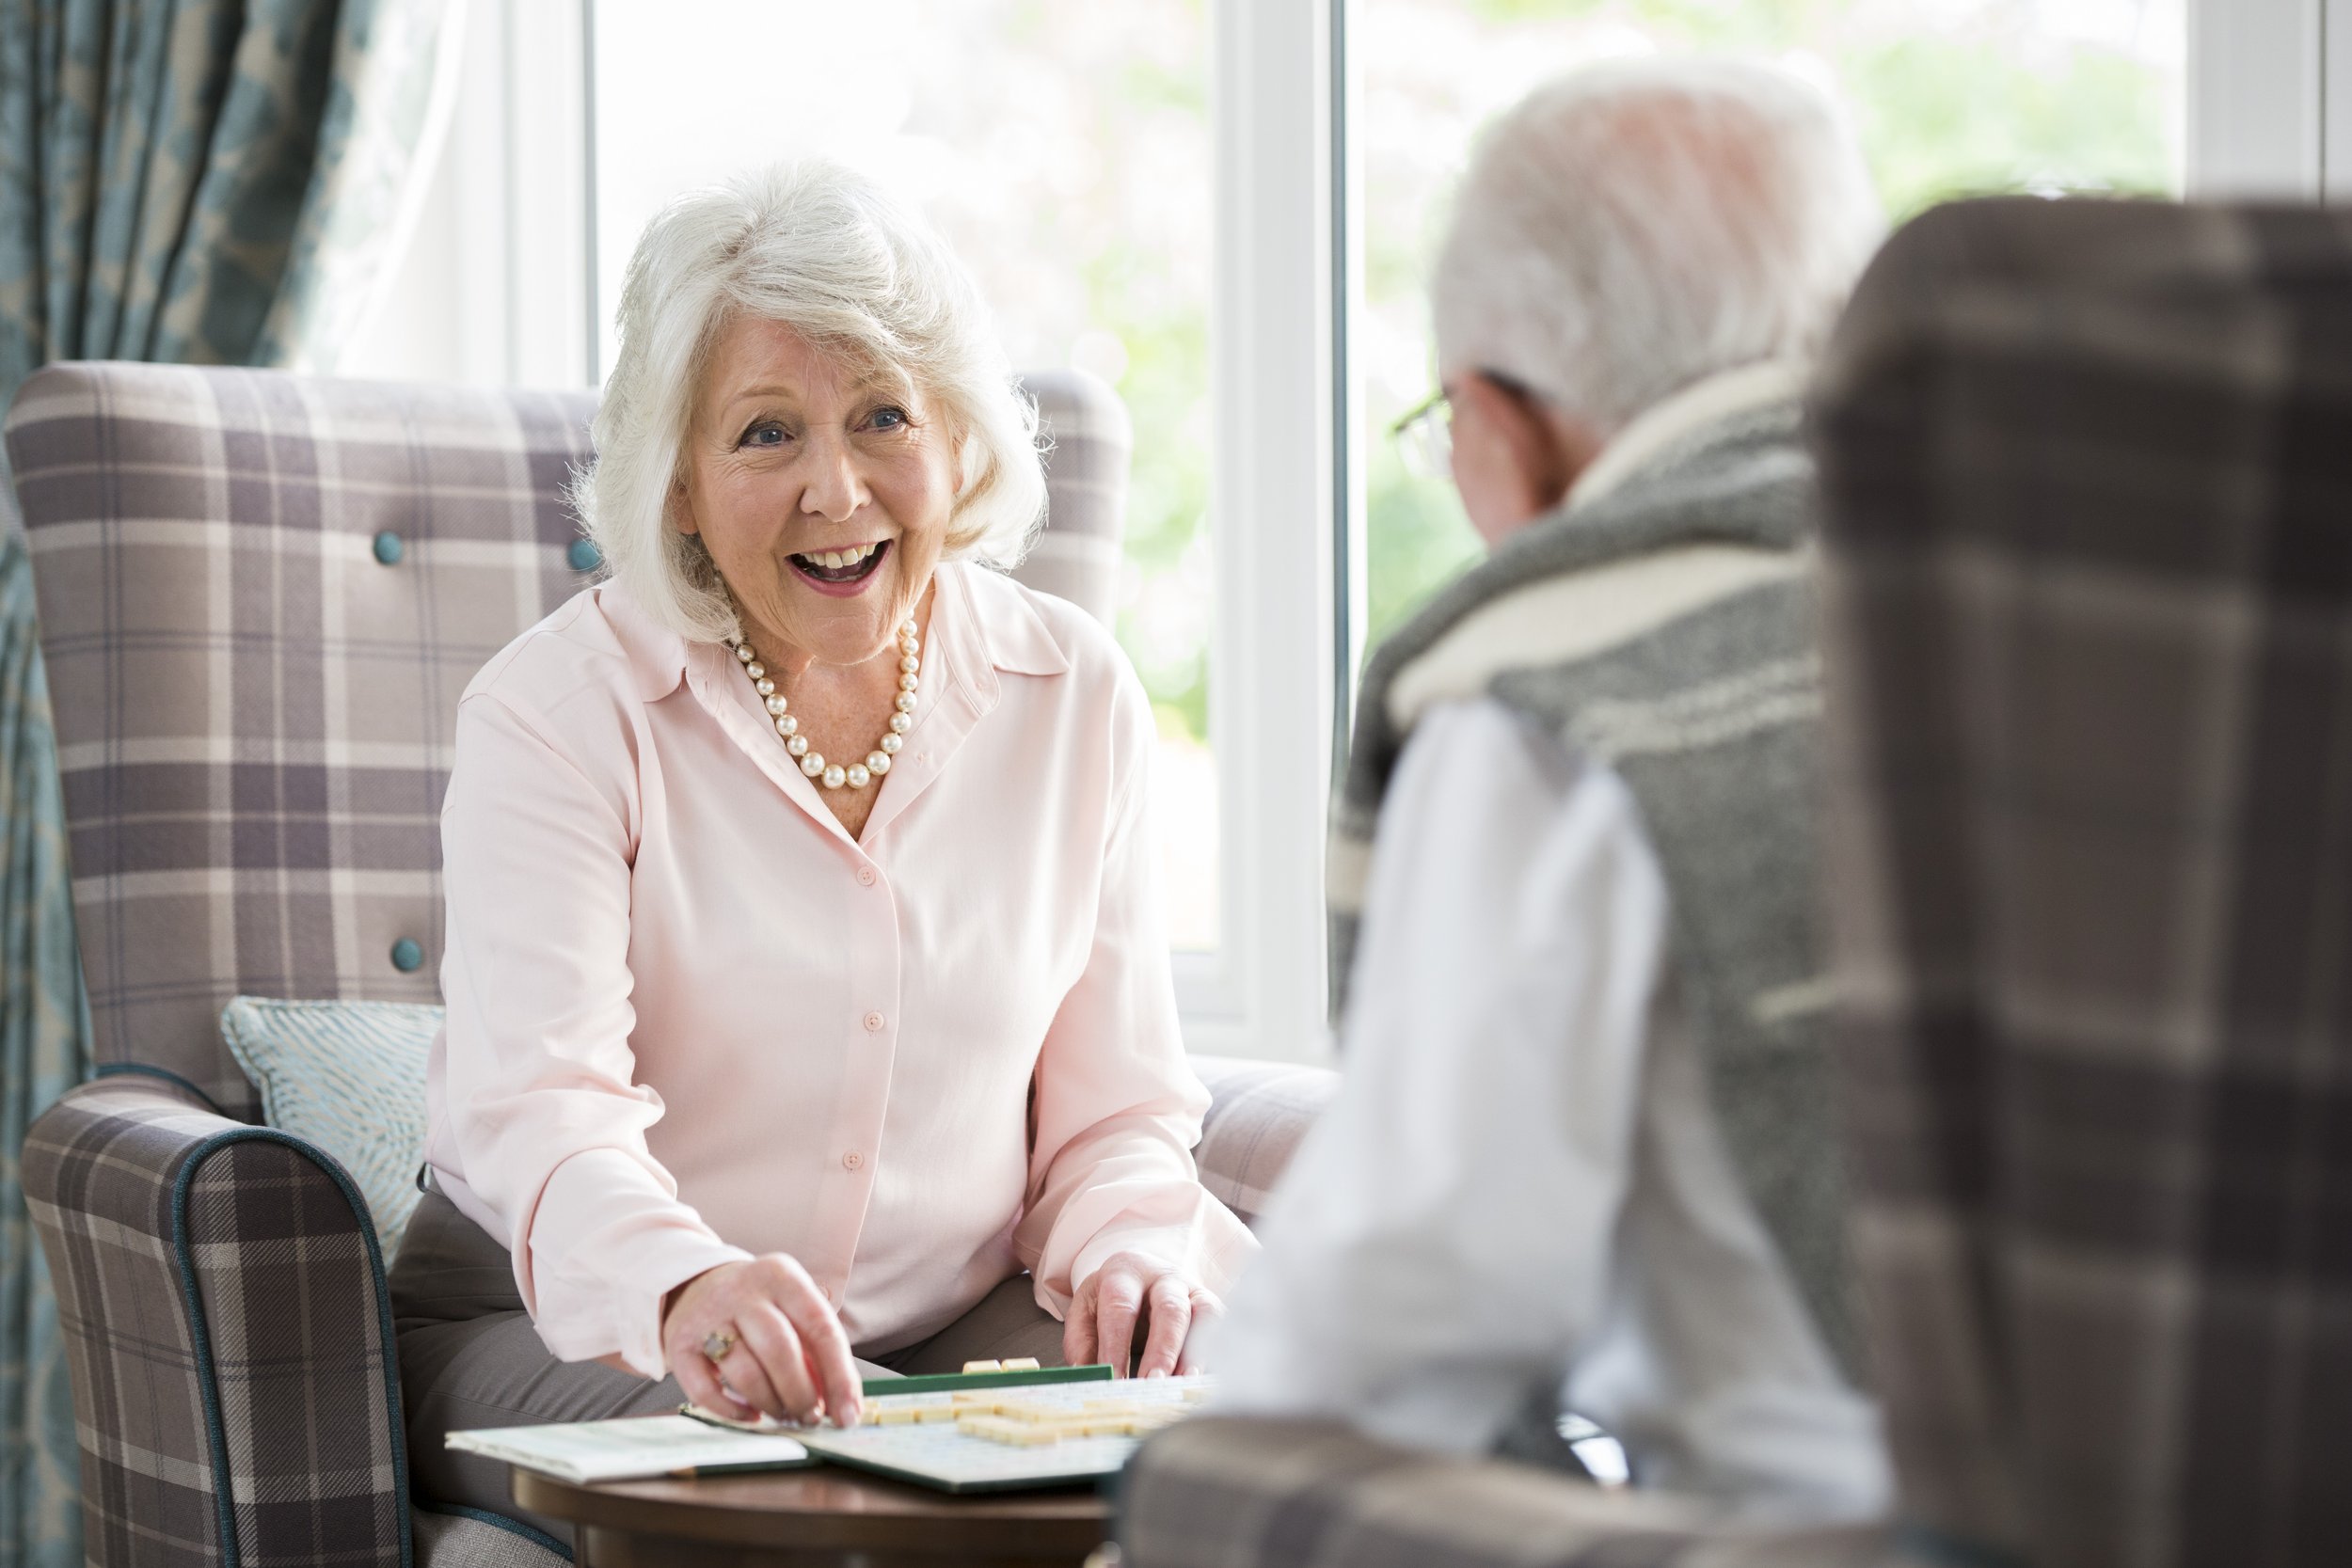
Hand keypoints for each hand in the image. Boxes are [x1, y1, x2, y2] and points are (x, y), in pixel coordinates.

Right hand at [662, 1255, 862, 1426]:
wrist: (694, 1286)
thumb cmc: (756, 1305)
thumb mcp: (790, 1307)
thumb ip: (815, 1348)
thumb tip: (838, 1402)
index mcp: (781, 1276)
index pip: (820, 1327)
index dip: (839, 1375)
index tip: (847, 1412)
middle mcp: (743, 1292)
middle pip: (780, 1349)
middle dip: (801, 1393)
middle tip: (811, 1417)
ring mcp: (707, 1317)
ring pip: (745, 1372)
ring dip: (771, 1403)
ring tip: (784, 1413)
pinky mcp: (679, 1344)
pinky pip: (705, 1390)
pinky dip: (732, 1411)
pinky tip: (751, 1414)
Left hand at [1064, 1252, 1220, 1376]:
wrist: (1142, 1273)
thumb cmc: (1112, 1298)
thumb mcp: (1086, 1310)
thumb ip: (1082, 1343)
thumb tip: (1088, 1378)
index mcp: (1125, 1274)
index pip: (1120, 1308)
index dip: (1117, 1346)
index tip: (1113, 1380)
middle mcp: (1164, 1278)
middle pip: (1169, 1310)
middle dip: (1163, 1351)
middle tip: (1153, 1384)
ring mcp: (1193, 1290)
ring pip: (1203, 1316)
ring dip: (1195, 1354)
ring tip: (1184, 1386)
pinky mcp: (1212, 1306)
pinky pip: (1221, 1329)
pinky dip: (1215, 1355)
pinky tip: (1203, 1381)